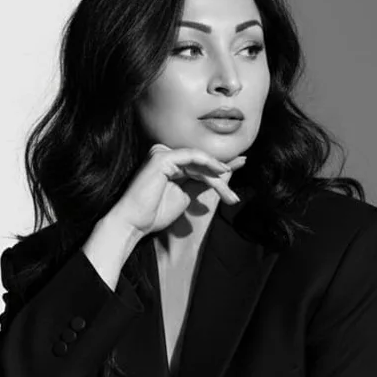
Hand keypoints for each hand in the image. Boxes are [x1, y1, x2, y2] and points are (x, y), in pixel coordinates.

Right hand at [110, 144, 246, 238]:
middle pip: (201, 163)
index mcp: (170, 163)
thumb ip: (201, 184)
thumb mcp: (185, 197)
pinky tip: (221, 172)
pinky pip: (191, 157)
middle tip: (234, 197)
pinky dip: (207, 164)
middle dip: (221, 178)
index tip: (241, 165)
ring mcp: (162, 153)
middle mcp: (165, 154)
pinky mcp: (162, 157)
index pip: (199, 163)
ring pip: (198, 162)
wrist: (135, 223)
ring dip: (217, 177)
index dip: (220, 166)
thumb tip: (222, 175)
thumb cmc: (155, 213)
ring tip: (229, 195)